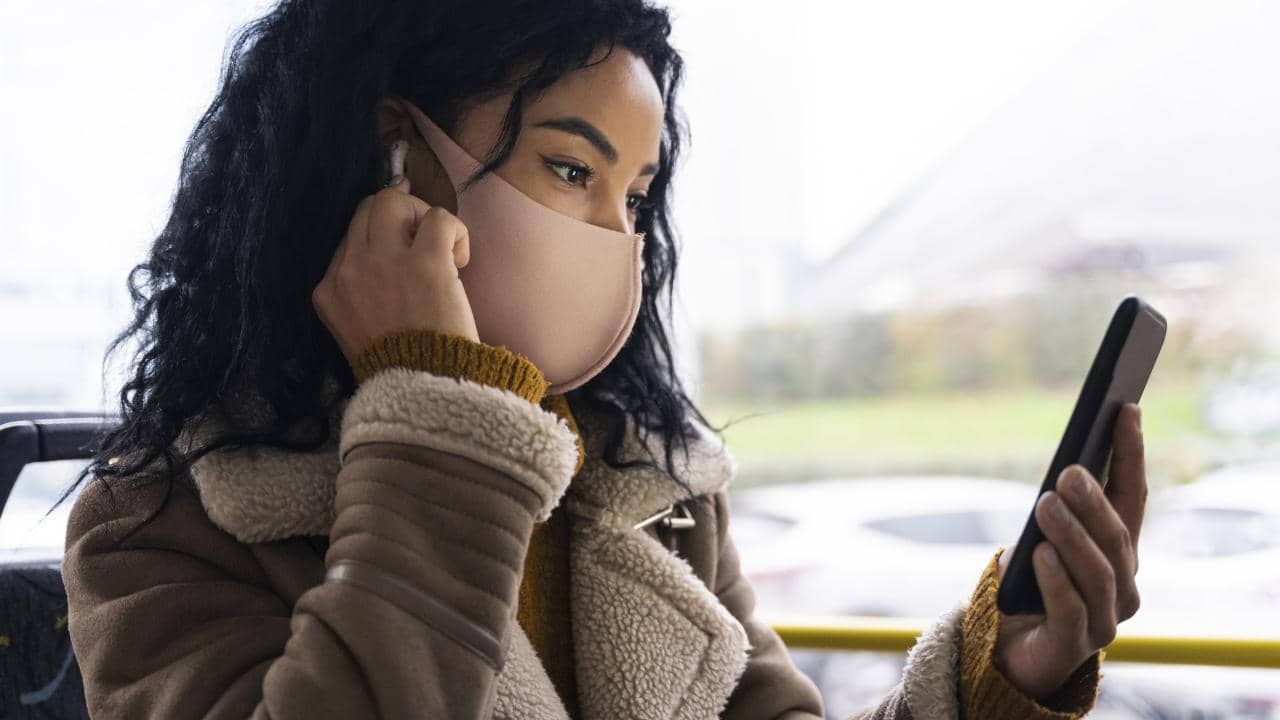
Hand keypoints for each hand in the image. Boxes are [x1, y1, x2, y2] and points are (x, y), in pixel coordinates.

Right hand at [312, 174, 479, 367]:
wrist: (423, 392)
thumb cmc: (400, 369)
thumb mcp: (360, 332)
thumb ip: (363, 296)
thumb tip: (390, 258)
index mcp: (329, 292)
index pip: (349, 239)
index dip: (381, 239)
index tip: (404, 254)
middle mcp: (348, 271)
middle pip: (367, 209)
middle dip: (399, 216)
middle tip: (424, 244)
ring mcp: (383, 262)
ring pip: (393, 199)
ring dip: (422, 214)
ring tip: (441, 249)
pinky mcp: (424, 262)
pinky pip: (439, 216)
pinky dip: (455, 231)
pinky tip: (459, 261)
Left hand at [994, 403, 1145, 700]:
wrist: (1006, 649)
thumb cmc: (1027, 584)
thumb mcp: (1040, 537)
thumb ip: (1058, 512)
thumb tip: (1068, 473)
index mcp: (1120, 551)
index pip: (1132, 496)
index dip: (1131, 453)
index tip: (1125, 410)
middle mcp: (1123, 584)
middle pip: (1116, 536)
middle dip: (1094, 501)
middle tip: (1068, 471)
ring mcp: (1105, 618)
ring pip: (1097, 572)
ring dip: (1072, 535)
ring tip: (1046, 506)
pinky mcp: (1075, 645)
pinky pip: (1070, 609)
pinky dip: (1055, 580)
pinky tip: (1039, 555)